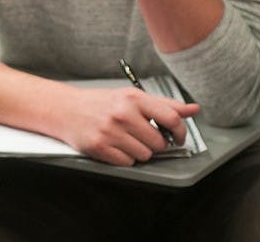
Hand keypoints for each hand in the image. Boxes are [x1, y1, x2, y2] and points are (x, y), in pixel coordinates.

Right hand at [51, 85, 199, 165]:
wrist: (65, 109)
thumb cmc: (101, 103)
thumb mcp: (131, 97)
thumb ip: (164, 105)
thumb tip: (193, 109)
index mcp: (133, 98)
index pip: (171, 118)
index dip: (180, 131)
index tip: (178, 137)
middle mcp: (122, 113)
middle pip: (159, 142)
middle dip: (155, 143)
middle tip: (142, 136)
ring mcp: (110, 131)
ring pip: (145, 155)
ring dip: (139, 151)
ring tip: (126, 140)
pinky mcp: (100, 147)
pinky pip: (128, 162)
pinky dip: (125, 158)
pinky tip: (115, 146)